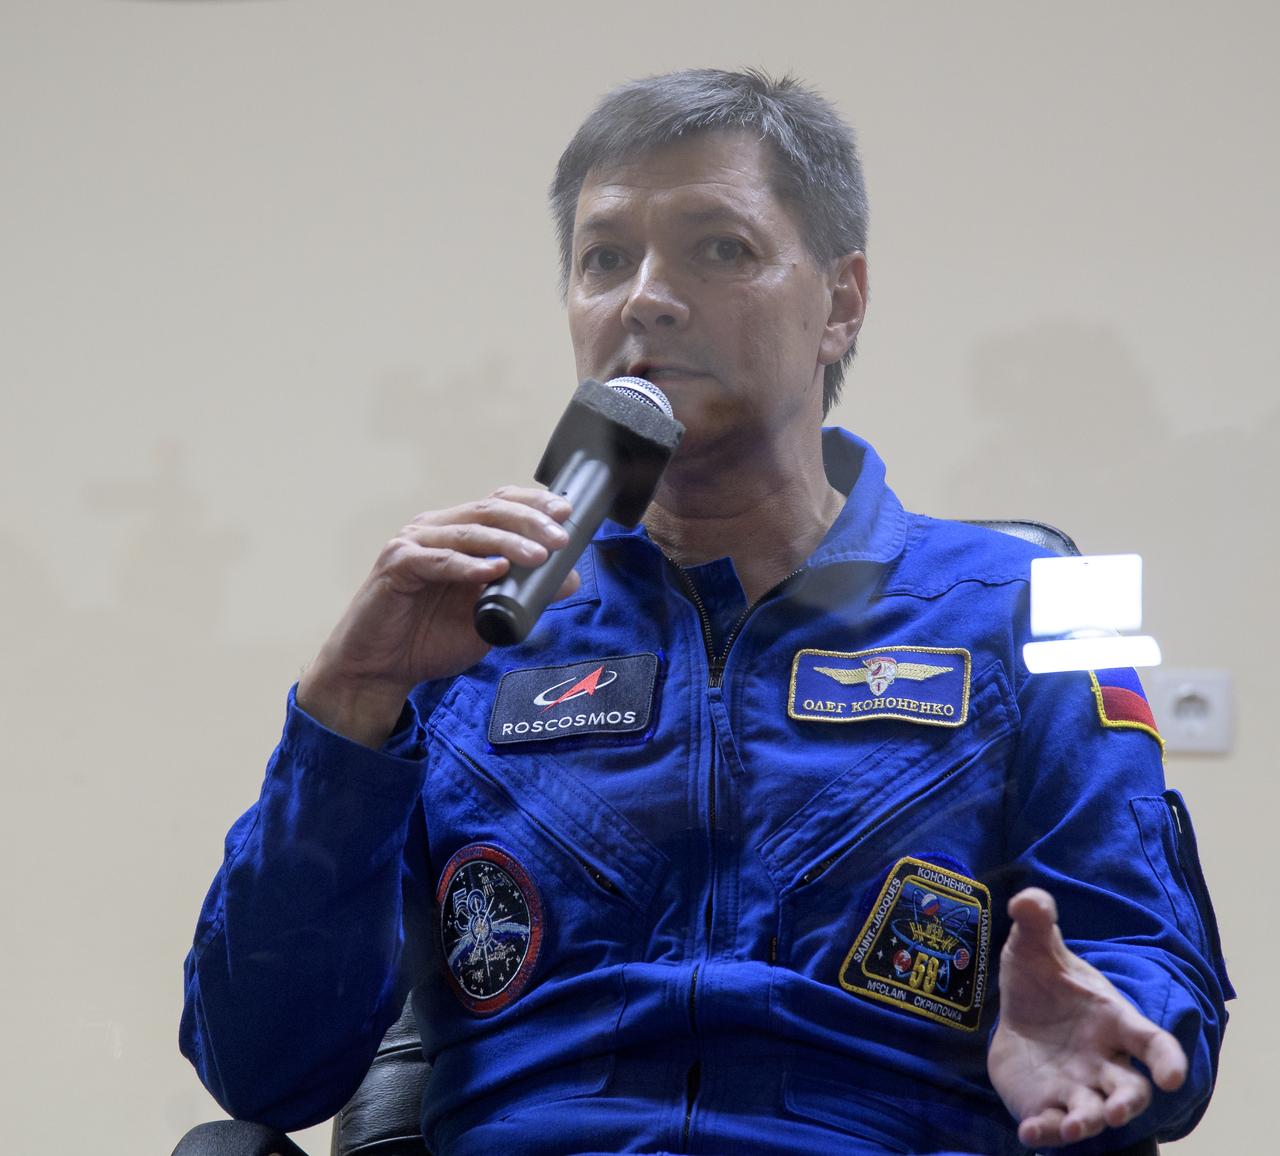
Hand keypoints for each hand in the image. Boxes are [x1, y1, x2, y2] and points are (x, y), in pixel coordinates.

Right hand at [297, 486, 575, 745]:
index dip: (533, 504)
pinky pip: (437, 560)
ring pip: (468, 533)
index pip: (499, 504)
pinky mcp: (396, 566)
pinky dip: (467, 565)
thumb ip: (525, 596)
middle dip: (530, 522)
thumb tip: (569, 579)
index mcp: (457, 534)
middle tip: (561, 537)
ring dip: (507, 543)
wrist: (381, 670)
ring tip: (539, 556)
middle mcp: (434, 530)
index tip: (566, 512)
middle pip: (488, 512)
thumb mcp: (490, 617)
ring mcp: (413, 544)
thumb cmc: (429, 639)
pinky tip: (493, 571)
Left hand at [988, 888, 1186, 1148]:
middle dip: (1126, 1104)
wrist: (1019, 1007)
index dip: (1167, 1059)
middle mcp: (1103, 1060)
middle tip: (1116, 1111)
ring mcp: (1076, 1086)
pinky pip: (1050, 1124)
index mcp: (1113, 1021)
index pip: (1152, 1042)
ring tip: (1072, 1127)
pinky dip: (1043, 1133)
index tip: (1173, 1076)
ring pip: (1092, 1113)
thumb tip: (1028, 899)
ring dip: (1086, 1122)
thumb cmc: (1042, 977)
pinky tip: (1029, 1134)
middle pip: (1129, 1090)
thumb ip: (1037, 920)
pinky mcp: (1046, 1104)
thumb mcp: (1034, 945)